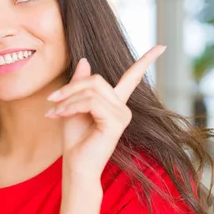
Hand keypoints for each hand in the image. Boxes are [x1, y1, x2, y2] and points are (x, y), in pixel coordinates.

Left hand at [46, 45, 165, 189]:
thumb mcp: (72, 106)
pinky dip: (71, 106)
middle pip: (97, 80)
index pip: (133, 78)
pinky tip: (60, 115)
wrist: (75, 166)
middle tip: (52, 99)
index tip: (162, 46)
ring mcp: (122, 115)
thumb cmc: (75, 140)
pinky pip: (91, 103)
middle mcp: (123, 108)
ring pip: (92, 91)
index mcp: (115, 103)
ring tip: (54, 111)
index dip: (146, 61)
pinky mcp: (116, 122)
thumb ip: (79, 84)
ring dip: (68, 99)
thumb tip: (85, 60)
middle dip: (71, 87)